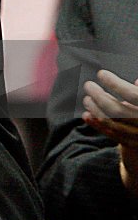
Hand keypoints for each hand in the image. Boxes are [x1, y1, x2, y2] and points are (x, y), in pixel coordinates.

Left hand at [82, 68, 137, 197]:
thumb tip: (137, 82)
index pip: (133, 94)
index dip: (116, 83)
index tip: (101, 74)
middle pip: (118, 110)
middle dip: (100, 96)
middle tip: (88, 85)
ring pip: (112, 123)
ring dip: (95, 109)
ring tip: (86, 99)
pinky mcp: (132, 145)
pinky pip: (111, 135)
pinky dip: (97, 125)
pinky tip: (86, 115)